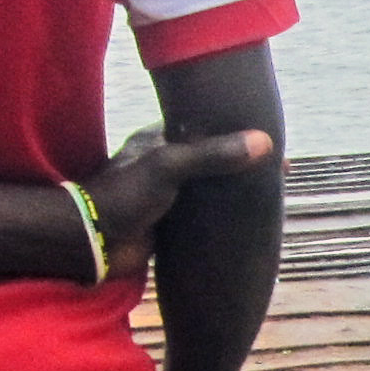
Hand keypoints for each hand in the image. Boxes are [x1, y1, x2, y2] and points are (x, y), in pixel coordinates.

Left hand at [82, 125, 276, 285]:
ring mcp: (168, 196)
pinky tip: (245, 220)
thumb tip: (264, 142)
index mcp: (158, 140)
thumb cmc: (123, 196)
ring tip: (268, 193)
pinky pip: (204, 216)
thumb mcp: (169, 166)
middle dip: (240, 162)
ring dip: (233, 192)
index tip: (267, 135)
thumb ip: (213, 155)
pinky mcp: (171, 224)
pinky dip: (224, 217)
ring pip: (209, 189)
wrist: (92, 244)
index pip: (203, 126)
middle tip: (276, 167)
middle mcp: (164, 165)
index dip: (234, 128)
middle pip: (210, 158)